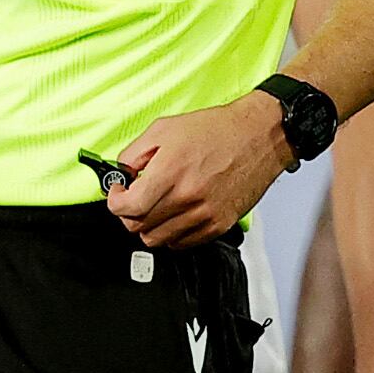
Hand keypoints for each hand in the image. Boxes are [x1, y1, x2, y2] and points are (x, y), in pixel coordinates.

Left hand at [109, 95, 291, 250]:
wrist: (259, 136)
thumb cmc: (217, 130)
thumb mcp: (165, 129)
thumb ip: (134, 154)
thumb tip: (120, 174)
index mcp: (170, 173)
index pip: (128, 208)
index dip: (114, 202)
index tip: (117, 193)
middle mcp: (187, 198)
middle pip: (138, 227)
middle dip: (129, 213)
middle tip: (135, 198)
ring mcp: (204, 215)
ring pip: (158, 240)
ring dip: (149, 225)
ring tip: (156, 206)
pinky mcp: (218, 225)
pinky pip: (182, 243)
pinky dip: (171, 233)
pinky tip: (175, 213)